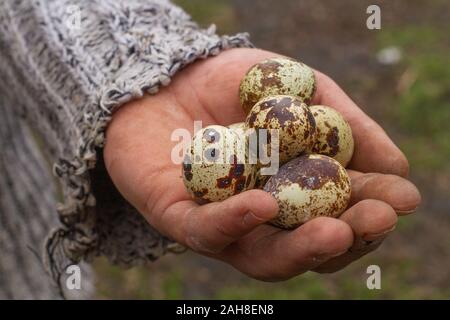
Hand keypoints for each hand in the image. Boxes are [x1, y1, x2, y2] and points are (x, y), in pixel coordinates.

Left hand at [103, 48, 420, 279]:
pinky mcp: (179, 218)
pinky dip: (236, 221)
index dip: (371, 208)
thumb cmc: (233, 85)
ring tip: (335, 231)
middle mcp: (263, 217)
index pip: (339, 211)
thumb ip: (343, 125)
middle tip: (375, 220)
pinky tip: (263, 204)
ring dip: (302, 248)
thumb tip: (397, 167)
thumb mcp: (298, 91)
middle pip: (306, 244)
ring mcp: (223, 223)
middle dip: (346, 237)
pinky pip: (207, 232)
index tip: (402, 197)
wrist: (166, 73)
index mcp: (295, 190)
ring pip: (264, 255)